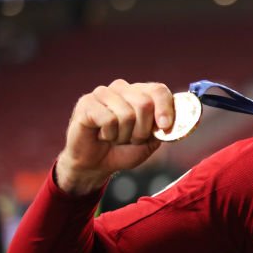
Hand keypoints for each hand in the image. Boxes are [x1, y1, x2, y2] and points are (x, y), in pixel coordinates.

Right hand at [55, 79, 174, 194]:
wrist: (96, 164)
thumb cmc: (124, 150)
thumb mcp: (150, 142)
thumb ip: (161, 129)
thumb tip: (167, 121)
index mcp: (140, 93)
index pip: (158, 90)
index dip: (165, 108)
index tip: (165, 126)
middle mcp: (122, 88)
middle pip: (145, 103)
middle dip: (142, 130)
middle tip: (132, 139)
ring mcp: (103, 93)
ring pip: (127, 113)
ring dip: (124, 135)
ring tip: (115, 137)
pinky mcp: (86, 103)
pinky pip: (108, 119)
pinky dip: (109, 134)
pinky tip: (102, 135)